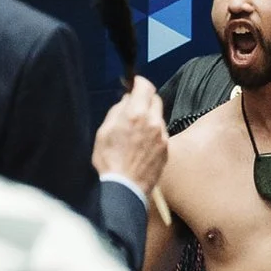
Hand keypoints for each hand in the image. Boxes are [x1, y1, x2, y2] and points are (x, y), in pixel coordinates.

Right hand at [91, 77, 168, 191]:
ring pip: (158, 117)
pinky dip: (153, 132)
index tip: (134, 83)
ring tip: (134, 130)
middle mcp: (153, 122)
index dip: (139, 82)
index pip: (145, 87)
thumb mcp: (104, 131)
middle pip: (155, 99)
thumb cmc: (110, 161)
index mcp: (135, 115)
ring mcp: (162, 136)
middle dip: (145, 99)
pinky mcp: (167, 148)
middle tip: (134, 105)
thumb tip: (126, 100)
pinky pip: (161, 132)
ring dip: (149, 117)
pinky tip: (141, 143)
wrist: (125, 187)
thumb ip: (117, 111)